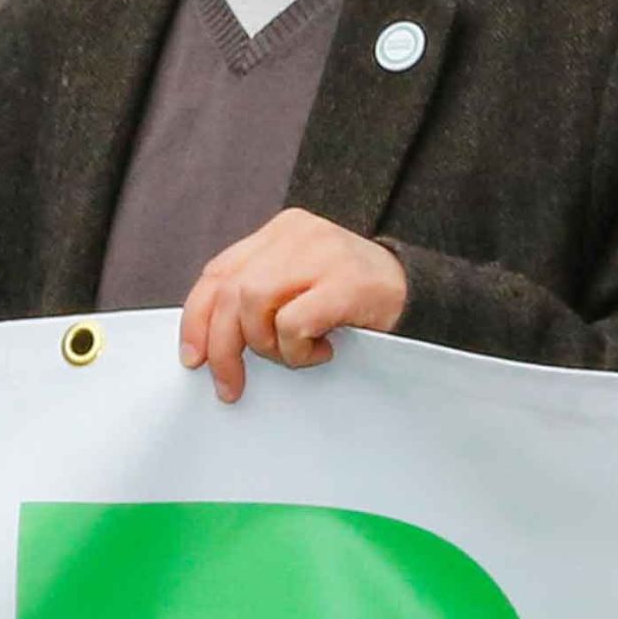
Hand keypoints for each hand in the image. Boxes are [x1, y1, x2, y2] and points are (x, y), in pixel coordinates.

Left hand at [179, 209, 408, 405]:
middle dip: (223, 347)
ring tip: (296, 356)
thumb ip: (261, 298)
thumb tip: (211, 343)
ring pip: (253, 304)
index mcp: (280, 233)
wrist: (425, 297)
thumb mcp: (302, 287)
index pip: (218, 272)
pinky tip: (321, 351)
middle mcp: (297, 235)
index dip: (196, 318)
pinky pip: (293, 322)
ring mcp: (323, 254)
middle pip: (230, 292)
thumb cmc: (357, 301)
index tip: (193, 357)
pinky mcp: (346, 282)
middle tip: (231, 385)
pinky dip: (297, 349)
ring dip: (268, 346)